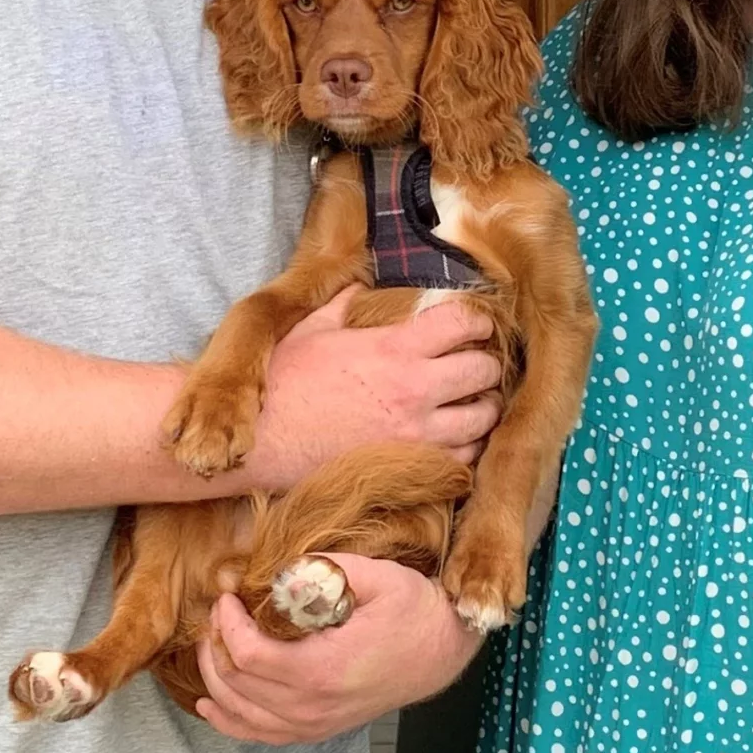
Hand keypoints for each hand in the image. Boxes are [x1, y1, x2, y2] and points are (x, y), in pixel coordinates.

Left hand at [194, 554, 483, 744]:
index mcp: (324, 668)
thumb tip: (278, 571)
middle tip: (218, 614)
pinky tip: (211, 705)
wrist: (442, 650)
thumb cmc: (412, 610)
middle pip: (237, 685)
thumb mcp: (375, 575)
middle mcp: (314, 706)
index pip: (248, 655)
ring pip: (242, 714)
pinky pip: (261, 735)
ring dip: (216, 679)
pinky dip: (230, 722)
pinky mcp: (318, 730)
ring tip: (211, 646)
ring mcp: (315, 724)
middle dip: (216, 645)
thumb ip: (324, 568)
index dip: (227, 625)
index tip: (227, 597)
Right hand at [238, 293, 501, 493]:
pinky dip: (468, 446)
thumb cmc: (284, 383)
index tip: (478, 324)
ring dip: (485, 407)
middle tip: (479, 363)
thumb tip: (358, 286)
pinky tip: (457, 438)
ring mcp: (417, 432)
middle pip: (484, 370)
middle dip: (487, 363)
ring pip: (483, 418)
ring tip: (477, 402)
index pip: (463, 323)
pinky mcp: (412, 466)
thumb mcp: (311, 331)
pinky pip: (463, 458)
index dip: (478, 320)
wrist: (264, 442)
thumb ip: (344, 305)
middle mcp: (415, 389)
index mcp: (395, 348)